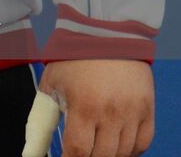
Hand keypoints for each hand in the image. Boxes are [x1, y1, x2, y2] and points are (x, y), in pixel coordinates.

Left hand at [39, 59, 154, 156]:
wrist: (107, 35)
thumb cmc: (74, 59)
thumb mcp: (52, 85)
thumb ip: (42, 118)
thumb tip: (33, 149)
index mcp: (84, 106)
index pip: (78, 151)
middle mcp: (111, 113)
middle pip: (102, 156)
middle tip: (80, 152)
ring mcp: (132, 113)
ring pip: (123, 152)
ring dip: (108, 155)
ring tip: (96, 149)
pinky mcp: (148, 110)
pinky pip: (143, 143)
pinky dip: (130, 151)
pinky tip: (117, 147)